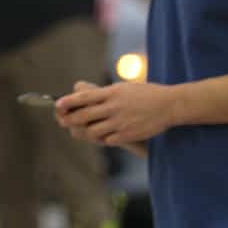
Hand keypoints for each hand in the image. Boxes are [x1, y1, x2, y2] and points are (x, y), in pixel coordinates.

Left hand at [55, 81, 176, 154]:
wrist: (170, 105)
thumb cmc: (146, 94)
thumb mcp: (124, 88)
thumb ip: (105, 93)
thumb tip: (85, 95)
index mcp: (112, 93)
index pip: (84, 97)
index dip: (68, 102)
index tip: (57, 105)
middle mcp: (113, 107)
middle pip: (83, 115)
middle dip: (69, 119)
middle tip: (63, 121)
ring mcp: (120, 122)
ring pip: (92, 131)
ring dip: (86, 131)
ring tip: (84, 130)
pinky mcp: (127, 134)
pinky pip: (107, 140)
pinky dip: (103, 139)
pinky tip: (104, 136)